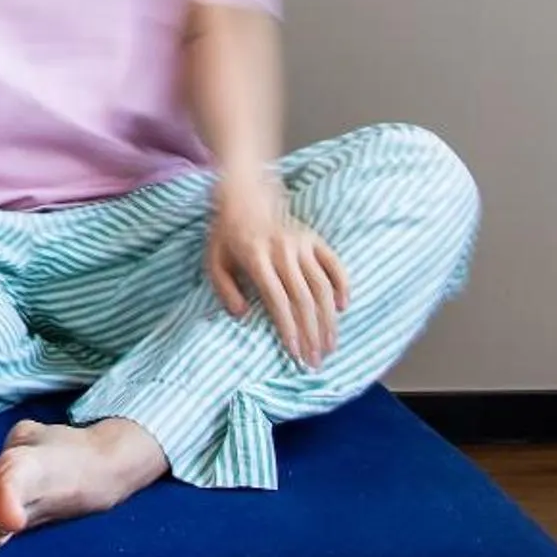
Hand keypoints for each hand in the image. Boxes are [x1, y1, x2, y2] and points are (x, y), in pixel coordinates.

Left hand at [205, 173, 350, 368]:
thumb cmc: (227, 235)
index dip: (288, 328)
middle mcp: (281, 249)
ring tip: (329, 346)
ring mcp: (301, 242)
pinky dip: (342, 285)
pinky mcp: (314, 237)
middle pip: (302, 298)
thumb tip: (242, 316)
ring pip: (321, 286)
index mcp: (255, 256)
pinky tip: (342, 308)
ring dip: (328, 319)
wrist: (245, 196)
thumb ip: (224, 289)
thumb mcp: (214, 260)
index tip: (294, 353)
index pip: (277, 299)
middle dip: (310, 333)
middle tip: (315, 361)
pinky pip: (334, 264)